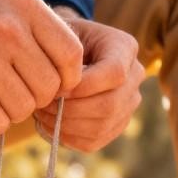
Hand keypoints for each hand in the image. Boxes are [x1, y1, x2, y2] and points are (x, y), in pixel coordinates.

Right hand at [0, 0, 83, 136]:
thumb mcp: (2, 2)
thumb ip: (38, 31)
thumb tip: (70, 78)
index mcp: (23, 5)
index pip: (71, 55)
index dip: (67, 78)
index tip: (51, 83)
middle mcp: (7, 30)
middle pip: (48, 88)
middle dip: (35, 98)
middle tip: (14, 91)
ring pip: (23, 109)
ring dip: (11, 110)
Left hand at [35, 12, 143, 151]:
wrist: (69, 52)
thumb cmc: (62, 40)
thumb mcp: (62, 35)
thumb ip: (65, 56)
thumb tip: (62, 92)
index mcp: (125, 47)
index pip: (114, 73)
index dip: (83, 87)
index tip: (55, 88)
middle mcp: (135, 76)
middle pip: (110, 105)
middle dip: (71, 109)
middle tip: (42, 105)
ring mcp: (128, 104)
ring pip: (101, 126)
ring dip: (66, 125)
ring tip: (42, 114)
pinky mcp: (116, 125)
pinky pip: (93, 142)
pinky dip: (67, 137)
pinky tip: (50, 124)